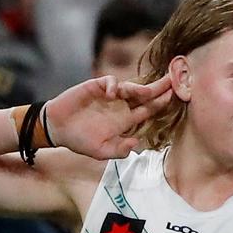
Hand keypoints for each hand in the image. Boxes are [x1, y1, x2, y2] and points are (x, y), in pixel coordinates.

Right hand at [46, 75, 173, 159]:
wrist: (57, 128)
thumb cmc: (80, 140)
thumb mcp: (101, 152)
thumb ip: (119, 150)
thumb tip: (136, 145)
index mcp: (125, 121)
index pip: (149, 110)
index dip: (162, 103)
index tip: (175, 95)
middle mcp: (121, 106)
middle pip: (145, 95)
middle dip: (159, 88)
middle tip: (173, 80)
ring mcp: (110, 95)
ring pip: (130, 87)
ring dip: (140, 88)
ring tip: (147, 91)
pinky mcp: (97, 86)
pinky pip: (110, 82)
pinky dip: (114, 85)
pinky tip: (112, 93)